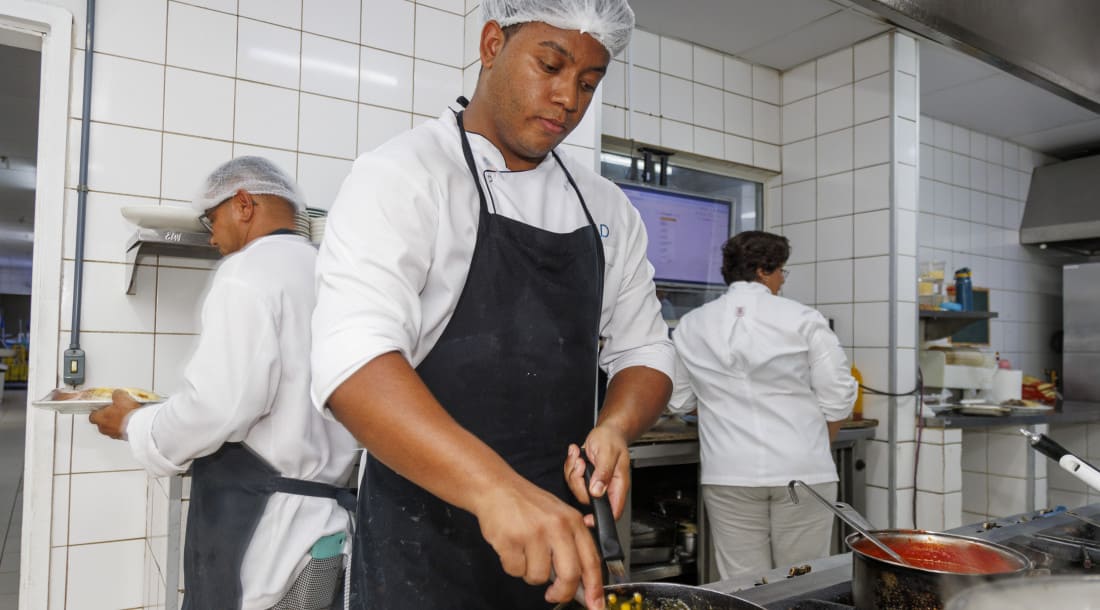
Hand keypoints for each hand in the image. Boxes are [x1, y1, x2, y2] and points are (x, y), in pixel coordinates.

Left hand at [88, 389, 143, 439]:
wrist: (140, 424)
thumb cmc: (127, 412)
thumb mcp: (120, 396)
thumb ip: (116, 395)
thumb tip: (117, 394)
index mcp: (99, 418)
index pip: (92, 416)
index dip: (97, 411)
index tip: (102, 407)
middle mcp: (104, 428)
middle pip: (102, 423)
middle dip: (107, 417)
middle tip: (115, 410)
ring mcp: (113, 434)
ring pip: (112, 428)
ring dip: (116, 423)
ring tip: (126, 415)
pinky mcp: (123, 437)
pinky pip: (121, 432)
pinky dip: (125, 427)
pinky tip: (132, 421)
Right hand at [472, 478, 605, 608]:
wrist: (496, 487)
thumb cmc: (527, 504)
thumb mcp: (559, 516)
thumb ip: (572, 545)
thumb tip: (581, 581)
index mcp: (573, 521)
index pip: (591, 561)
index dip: (595, 588)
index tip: (596, 605)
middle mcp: (557, 526)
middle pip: (569, 575)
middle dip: (561, 592)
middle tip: (553, 594)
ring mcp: (533, 533)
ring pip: (538, 577)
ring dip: (530, 573)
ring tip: (525, 552)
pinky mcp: (510, 540)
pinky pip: (515, 571)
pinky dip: (512, 566)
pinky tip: (511, 547)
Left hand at [564, 425, 630, 523]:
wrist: (607, 431)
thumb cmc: (612, 439)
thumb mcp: (609, 453)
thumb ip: (603, 473)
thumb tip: (597, 491)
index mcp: (618, 485)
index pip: (613, 511)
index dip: (600, 518)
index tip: (587, 519)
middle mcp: (606, 487)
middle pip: (587, 498)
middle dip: (578, 481)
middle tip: (582, 464)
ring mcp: (594, 483)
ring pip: (577, 488)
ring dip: (573, 470)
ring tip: (580, 457)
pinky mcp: (584, 477)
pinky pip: (571, 479)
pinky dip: (570, 465)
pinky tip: (577, 455)